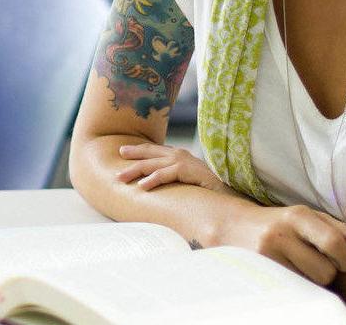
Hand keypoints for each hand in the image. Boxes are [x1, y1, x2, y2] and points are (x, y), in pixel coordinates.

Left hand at [115, 143, 231, 193]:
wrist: (229, 195)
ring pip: (154, 164)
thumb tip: (158, 188)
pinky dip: (154, 179)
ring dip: (135, 170)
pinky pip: (167, 174)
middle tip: (115, 164)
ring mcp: (185, 161)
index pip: (154, 151)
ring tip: (120, 178)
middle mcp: (180, 155)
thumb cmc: (208, 191)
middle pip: (150, 154)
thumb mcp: (186, 182)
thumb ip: (173, 180)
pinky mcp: (189, 171)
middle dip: (132, 157)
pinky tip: (142, 187)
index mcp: (179, 156)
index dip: (138, 151)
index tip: (122, 152)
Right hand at [212, 204, 345, 285]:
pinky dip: (299, 285)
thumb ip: (338, 228)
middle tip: (320, 265)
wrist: (234, 227)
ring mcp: (267, 257)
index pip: (334, 243)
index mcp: (297, 216)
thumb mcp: (307, 218)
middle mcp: (281, 235)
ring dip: (313, 280)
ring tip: (304, 268)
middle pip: (324, 271)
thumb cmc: (279, 222)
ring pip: (310, 284)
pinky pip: (294, 288)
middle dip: (328, 272)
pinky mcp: (260, 272)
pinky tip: (293, 274)